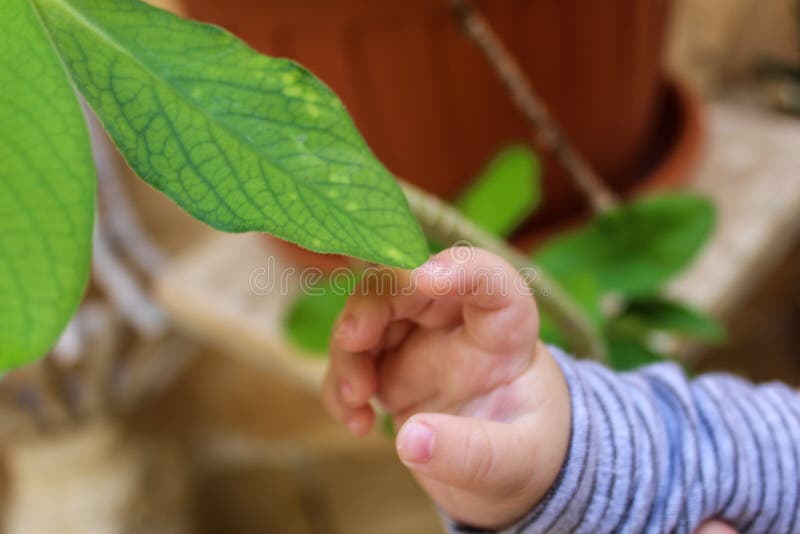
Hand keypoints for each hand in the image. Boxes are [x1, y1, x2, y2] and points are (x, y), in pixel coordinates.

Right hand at [322, 247, 570, 528]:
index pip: (488, 278)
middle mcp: (457, 322)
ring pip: (369, 312)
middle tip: (352, 340)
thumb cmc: (528, 452)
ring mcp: (419, 339)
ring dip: (348, 348)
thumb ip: (472, 454)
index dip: (458, 268)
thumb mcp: (516, 462)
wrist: (508, 471)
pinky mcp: (389, 365)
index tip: (425, 278)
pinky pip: (352, 356)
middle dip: (372, 302)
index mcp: (505, 332)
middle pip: (408, 282)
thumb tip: (411, 440)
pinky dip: (340, 383)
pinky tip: (357, 422)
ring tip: (355, 400)